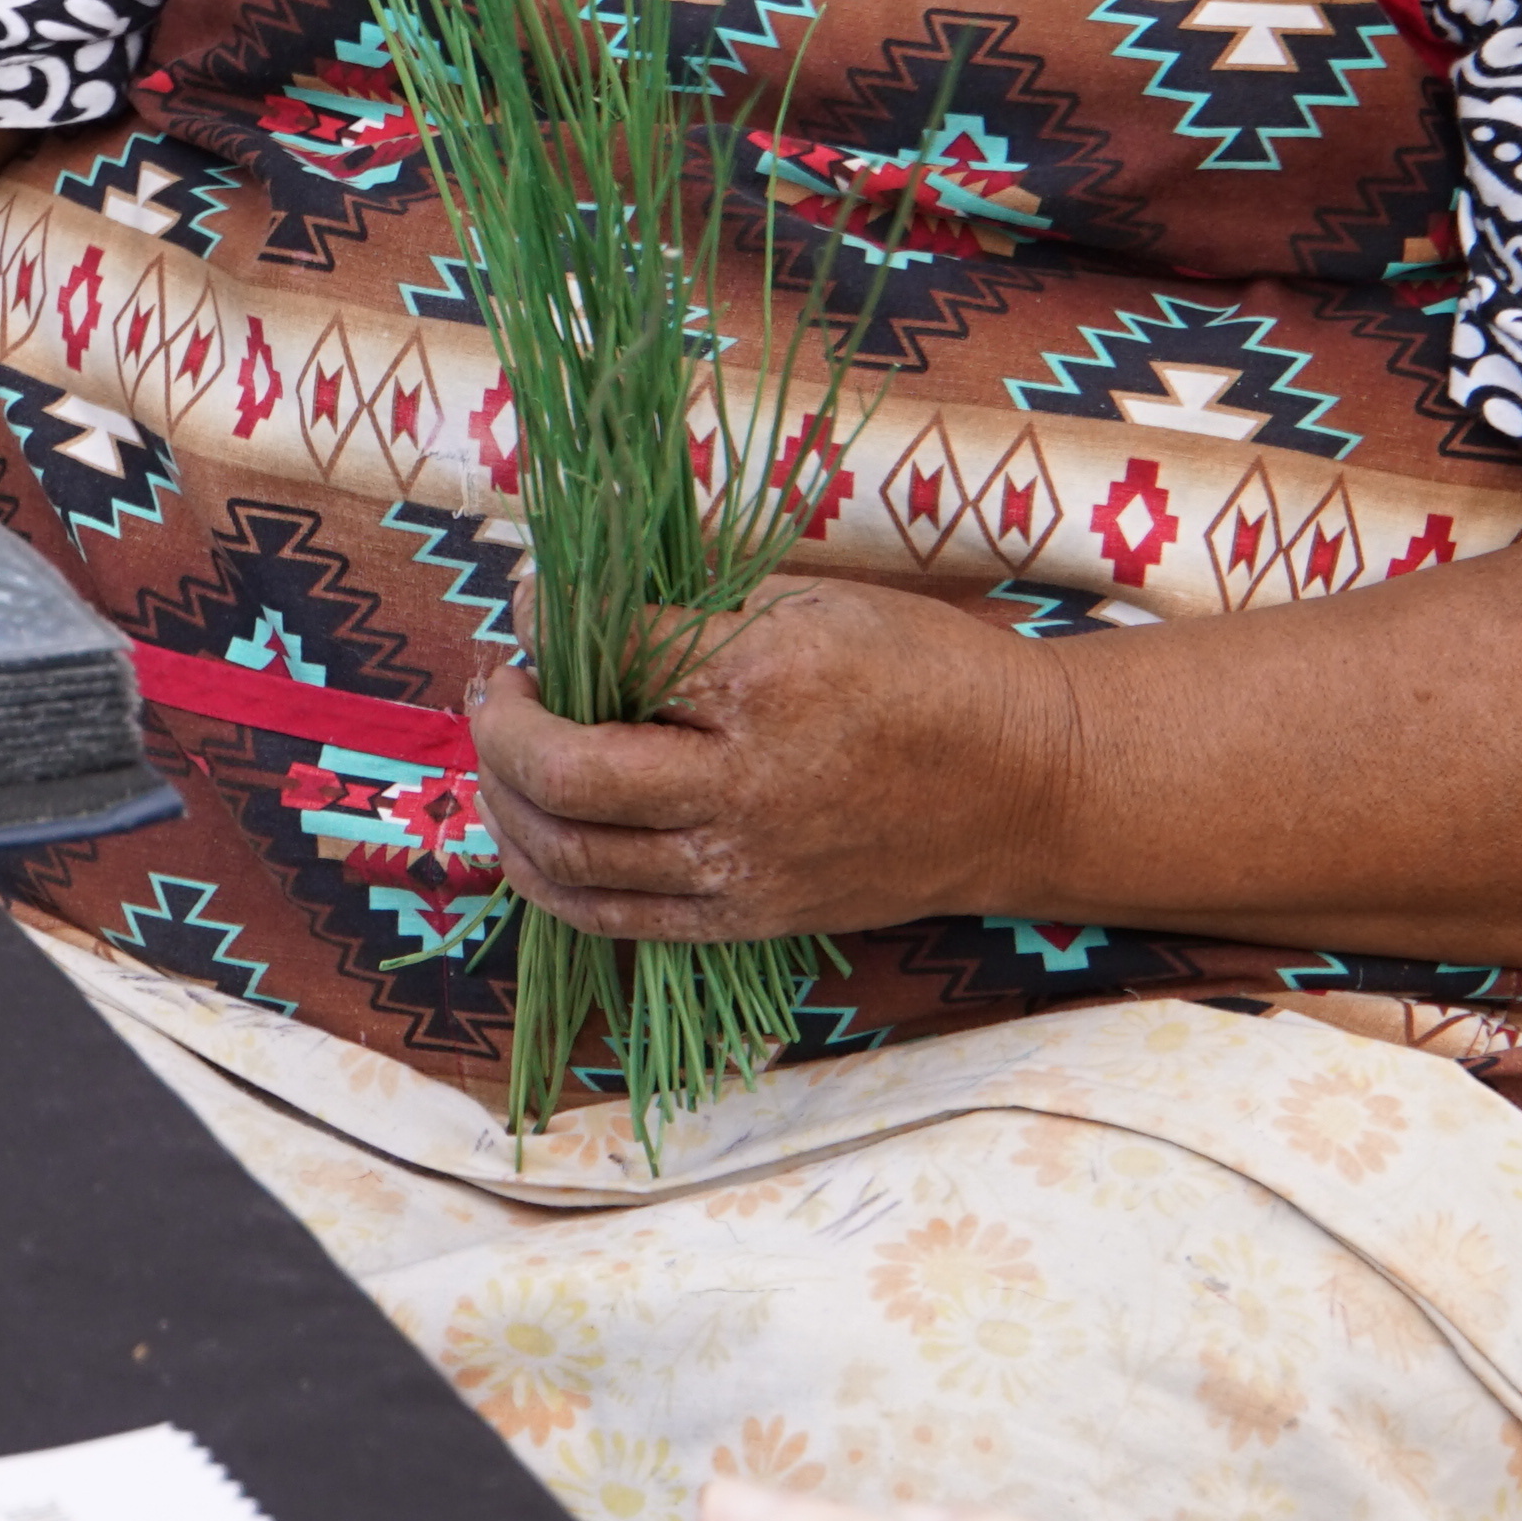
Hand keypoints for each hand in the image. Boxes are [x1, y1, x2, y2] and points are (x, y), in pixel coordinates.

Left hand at [470, 576, 1082, 941]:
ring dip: (507, 800)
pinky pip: (611, 919)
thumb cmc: (926, 673)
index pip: (611, 650)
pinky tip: (528, 833)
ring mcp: (742, 872)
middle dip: (502, 723)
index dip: (548, 617)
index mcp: (764, 683)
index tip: (534, 597)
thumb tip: (585, 597)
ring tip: (502, 752)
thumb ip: (696, 605)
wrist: (1022, 788)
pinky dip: (547, 878)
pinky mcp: (745, 922)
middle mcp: (743, 790)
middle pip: (565, 773)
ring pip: (570, 857)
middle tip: (500, 682)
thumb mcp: (815, 599)